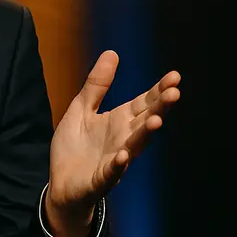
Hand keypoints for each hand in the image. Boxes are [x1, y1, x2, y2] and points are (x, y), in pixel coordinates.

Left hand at [45, 51, 180, 236]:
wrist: (61, 184)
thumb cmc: (75, 146)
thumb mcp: (81, 108)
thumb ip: (97, 85)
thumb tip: (112, 52)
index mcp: (119, 121)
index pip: (143, 103)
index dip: (158, 90)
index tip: (175, 76)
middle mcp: (123, 139)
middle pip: (145, 121)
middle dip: (160, 108)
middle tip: (175, 92)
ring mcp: (114, 160)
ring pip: (134, 146)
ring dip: (146, 134)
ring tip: (157, 120)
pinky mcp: (101, 179)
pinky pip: (111, 172)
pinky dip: (118, 165)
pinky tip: (123, 156)